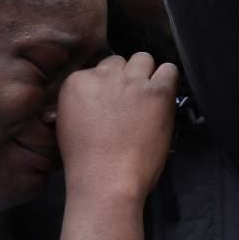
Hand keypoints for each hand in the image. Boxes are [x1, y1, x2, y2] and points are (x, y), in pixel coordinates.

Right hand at [57, 53, 179, 203]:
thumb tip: (93, 98)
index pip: (99, 68)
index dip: (110, 85)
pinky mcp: (157, 91)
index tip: (114, 100)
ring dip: (148, 75)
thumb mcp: (68, 125)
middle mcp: (103, 76)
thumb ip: (81, 103)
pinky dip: (169, 81)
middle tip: (133, 101)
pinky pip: (170, 70)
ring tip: (149, 99)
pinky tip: (165, 99)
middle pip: (121, 61)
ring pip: (144, 59)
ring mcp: (132, 82)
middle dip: (128, 77)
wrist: (107, 180)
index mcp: (76, 83)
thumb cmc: (88, 163)